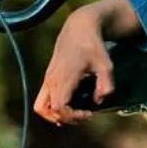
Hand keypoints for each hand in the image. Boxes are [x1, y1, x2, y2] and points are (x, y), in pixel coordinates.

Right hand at [35, 8, 113, 123]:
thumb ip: (106, 84)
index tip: (89, 113)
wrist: (78, 28)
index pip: (59, 107)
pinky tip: (69, 105)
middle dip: (66, 118)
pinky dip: (52, 107)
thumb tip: (99, 101)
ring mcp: (47, 79)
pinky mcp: (48, 78)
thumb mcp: (106, 64)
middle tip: (83, 114)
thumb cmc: (93, 46)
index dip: (73, 116)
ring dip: (54, 115)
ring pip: (40, 107)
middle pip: (47, 111)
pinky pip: (42, 100)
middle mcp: (52, 80)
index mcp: (64, 78)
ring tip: (73, 113)